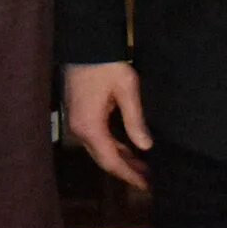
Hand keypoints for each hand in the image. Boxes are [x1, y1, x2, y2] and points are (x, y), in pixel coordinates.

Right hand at [63, 61, 152, 189]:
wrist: (85, 42)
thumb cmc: (106, 65)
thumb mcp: (127, 90)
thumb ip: (135, 120)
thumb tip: (146, 146)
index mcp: (90, 127)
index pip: (111, 161)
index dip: (129, 175)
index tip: (147, 185)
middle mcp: (80, 130)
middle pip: (103, 160)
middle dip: (126, 171)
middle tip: (149, 180)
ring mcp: (77, 122)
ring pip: (99, 150)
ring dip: (120, 159)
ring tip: (143, 167)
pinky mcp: (79, 114)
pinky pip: (96, 139)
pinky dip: (112, 147)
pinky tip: (127, 149)